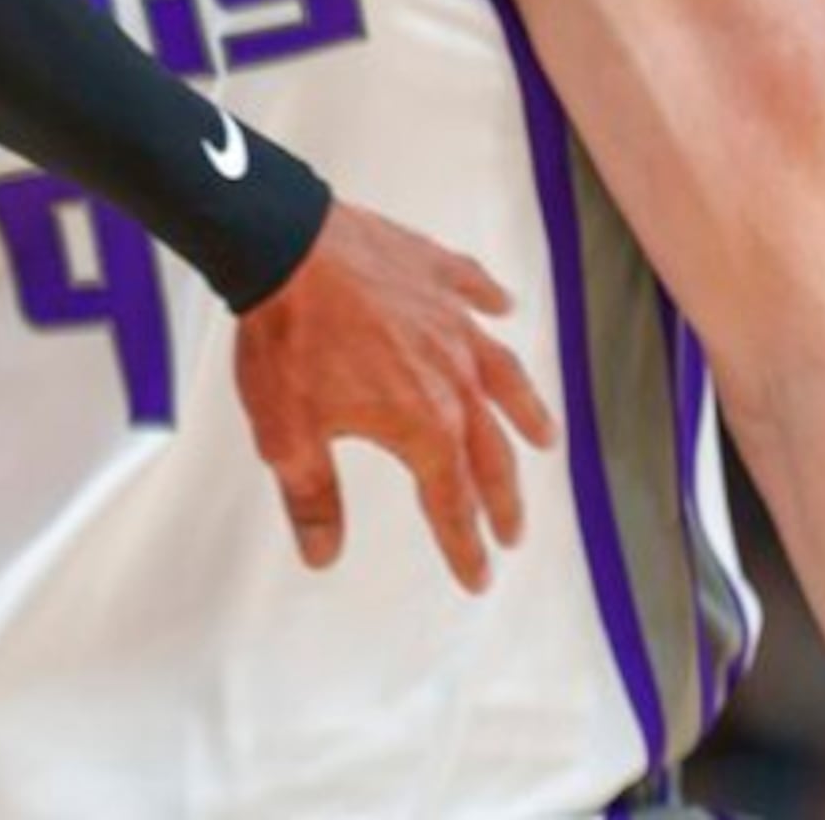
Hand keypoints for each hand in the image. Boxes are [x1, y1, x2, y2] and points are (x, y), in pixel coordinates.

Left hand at [235, 200, 557, 590]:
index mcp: (425, 424)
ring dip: (526, 410)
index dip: (464, 546)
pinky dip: (491, 300)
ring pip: (503, 374)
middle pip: (491, 452)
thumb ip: (312, 498)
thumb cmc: (286, 339)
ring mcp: (451, 322)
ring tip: (543, 437)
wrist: (282, 247)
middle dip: (502, 499)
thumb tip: (322, 554)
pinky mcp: (434, 273)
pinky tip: (503, 306)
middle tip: (512, 531)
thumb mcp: (288, 435)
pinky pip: (474, 289)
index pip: (452, 502)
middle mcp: (454, 378)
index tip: (478, 577)